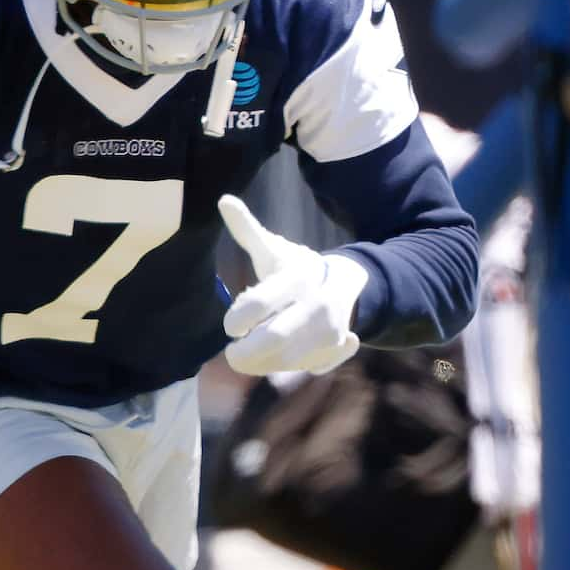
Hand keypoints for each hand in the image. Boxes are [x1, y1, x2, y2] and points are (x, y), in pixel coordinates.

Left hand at [218, 194, 366, 376]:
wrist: (345, 284)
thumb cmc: (294, 268)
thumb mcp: (272, 249)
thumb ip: (247, 230)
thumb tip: (224, 200)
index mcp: (296, 277)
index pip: (259, 303)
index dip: (237, 318)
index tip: (229, 326)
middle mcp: (317, 304)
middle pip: (273, 339)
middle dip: (245, 352)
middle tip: (232, 351)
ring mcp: (330, 330)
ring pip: (287, 361)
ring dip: (262, 363)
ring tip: (251, 353)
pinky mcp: (336, 349)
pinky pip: (305, 369)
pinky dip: (285, 368)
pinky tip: (276, 358)